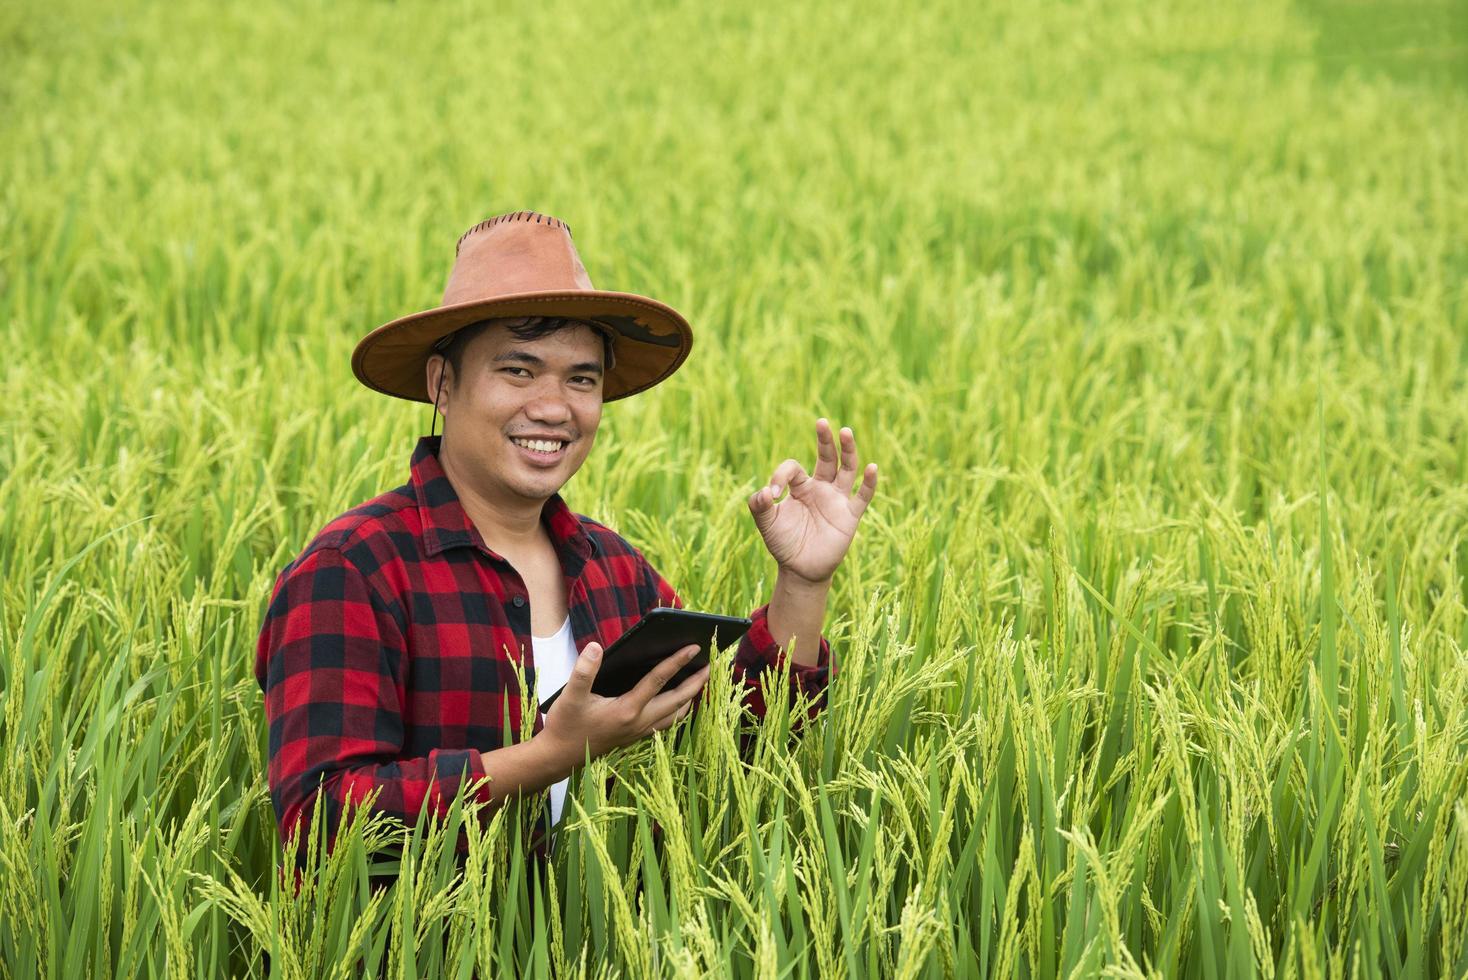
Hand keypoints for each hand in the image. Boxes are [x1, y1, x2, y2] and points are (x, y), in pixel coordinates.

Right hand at [539, 641, 708, 768]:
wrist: (559, 758)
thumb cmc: (565, 725)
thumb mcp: (569, 696)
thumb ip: (583, 671)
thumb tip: (596, 647)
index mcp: (626, 710)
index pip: (658, 680)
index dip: (677, 661)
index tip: (694, 648)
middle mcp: (638, 722)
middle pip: (677, 701)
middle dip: (696, 683)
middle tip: (711, 666)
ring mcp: (639, 732)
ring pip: (675, 715)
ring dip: (689, 699)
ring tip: (699, 684)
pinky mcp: (635, 737)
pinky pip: (665, 723)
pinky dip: (677, 711)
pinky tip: (676, 703)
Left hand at [748, 418, 877, 583]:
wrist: (800, 570)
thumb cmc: (783, 543)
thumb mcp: (766, 523)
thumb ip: (759, 505)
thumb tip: (765, 491)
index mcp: (801, 486)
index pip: (794, 468)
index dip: (781, 475)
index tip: (772, 494)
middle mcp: (821, 488)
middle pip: (827, 457)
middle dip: (825, 440)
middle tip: (821, 422)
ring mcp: (837, 500)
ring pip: (847, 469)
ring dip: (847, 451)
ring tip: (845, 431)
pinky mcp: (849, 516)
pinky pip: (862, 496)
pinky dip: (869, 482)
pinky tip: (872, 467)